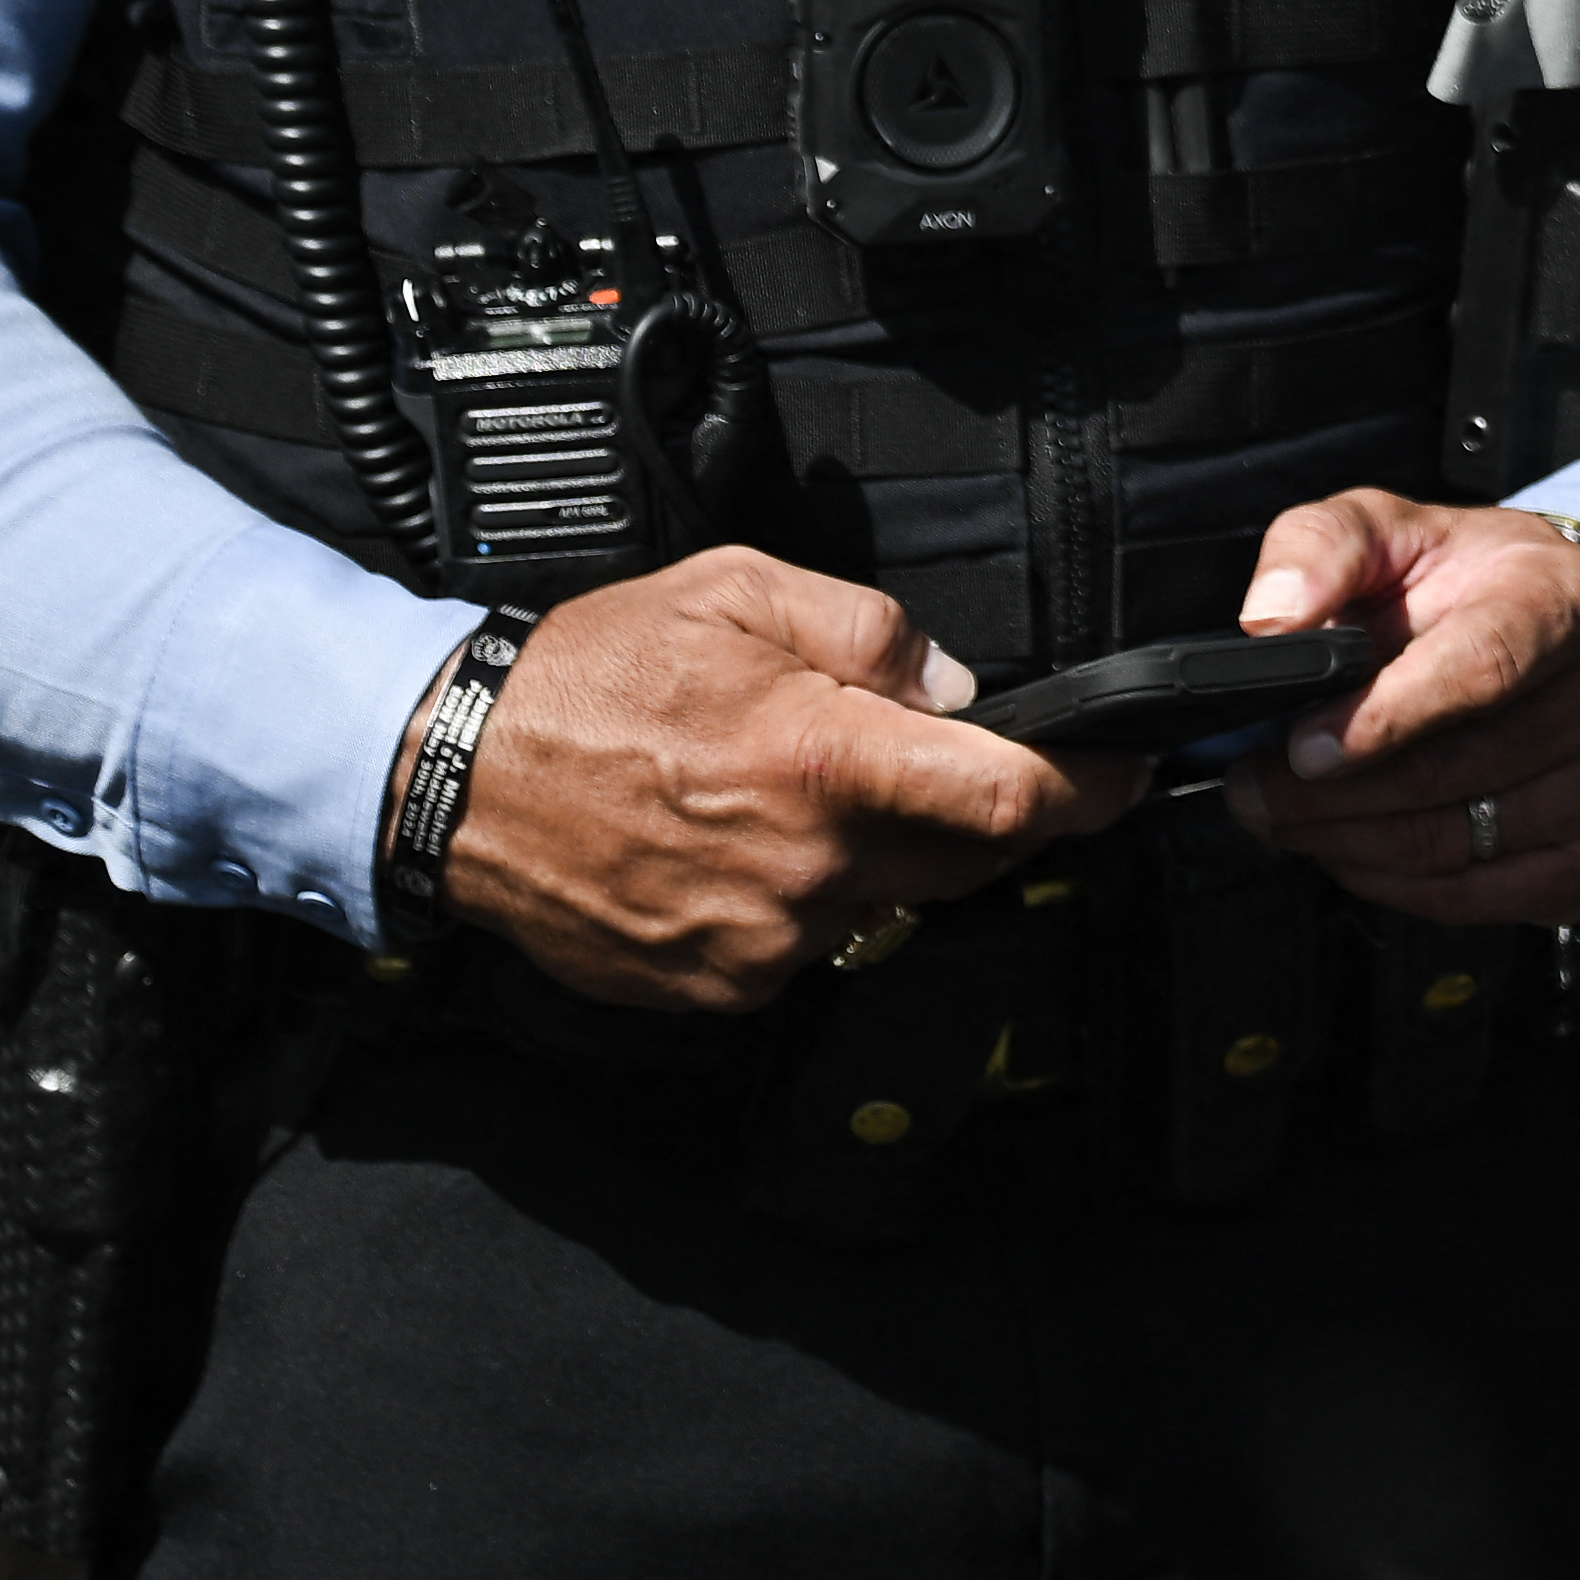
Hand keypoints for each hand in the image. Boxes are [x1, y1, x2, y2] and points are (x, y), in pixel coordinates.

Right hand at [423, 552, 1142, 1012]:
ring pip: (888, 906)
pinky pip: (810, 946)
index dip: (1090, 791)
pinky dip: (808, 899)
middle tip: (949, 765)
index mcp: (822, 762)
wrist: (452, 779)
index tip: (1127, 773)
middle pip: (967, 863)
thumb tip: (953, 686)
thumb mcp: (738, 592)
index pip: (1008, 799)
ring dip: (883, 856)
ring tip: (799, 793)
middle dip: (986, 816)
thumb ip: (869, 630)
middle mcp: (805, 869)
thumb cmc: (590, 677)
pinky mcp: (718, 987)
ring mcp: (761, 942)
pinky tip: (746, 845)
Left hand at [1223, 492, 1579, 924]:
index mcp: (1565, 600)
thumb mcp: (1396, 530)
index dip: (1382, 718)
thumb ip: (1324, 549)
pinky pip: (1469, 897)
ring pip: (1449, 845)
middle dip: (1326, 794)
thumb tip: (1273, 617)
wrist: (1568, 633)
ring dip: (1342, 841)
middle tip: (1254, 787)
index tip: (1300, 747)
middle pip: (1451, 771)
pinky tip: (1351, 845)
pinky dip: (1389, 884)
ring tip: (1285, 814)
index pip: (1482, 668)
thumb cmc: (1471, 584)